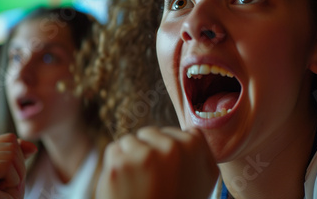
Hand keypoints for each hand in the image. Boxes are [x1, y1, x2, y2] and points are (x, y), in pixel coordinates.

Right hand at [0, 133, 36, 198]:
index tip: (5, 177)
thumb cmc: (2, 198)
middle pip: (11, 145)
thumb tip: (32, 147)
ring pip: (11, 154)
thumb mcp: (14, 172)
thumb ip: (20, 155)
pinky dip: (12, 180)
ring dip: (15, 175)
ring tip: (2, 189)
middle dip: (18, 167)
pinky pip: (6, 165)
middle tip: (4, 186)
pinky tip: (0, 191)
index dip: (18, 159)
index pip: (9, 139)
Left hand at [96, 126, 218, 198]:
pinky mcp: (120, 164)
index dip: (165, 150)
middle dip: (146, 151)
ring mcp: (145, 154)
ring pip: (129, 140)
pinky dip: (114, 166)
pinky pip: (114, 151)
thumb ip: (199, 154)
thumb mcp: (203, 182)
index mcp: (195, 148)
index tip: (165, 170)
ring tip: (138, 183)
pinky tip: (125, 184)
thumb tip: (190, 133)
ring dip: (129, 157)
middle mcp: (172, 148)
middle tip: (151, 181)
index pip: (173, 132)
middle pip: (149, 133)